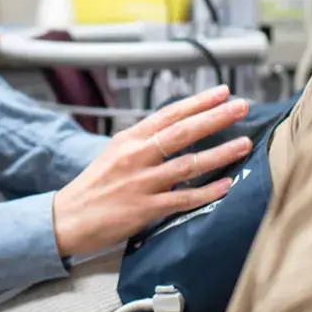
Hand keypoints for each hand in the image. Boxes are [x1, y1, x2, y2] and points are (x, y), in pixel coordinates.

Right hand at [52, 85, 250, 256]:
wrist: (67, 218)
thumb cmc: (94, 186)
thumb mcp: (115, 153)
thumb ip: (144, 142)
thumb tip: (177, 131)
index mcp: (129, 138)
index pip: (169, 114)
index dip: (198, 102)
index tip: (222, 92)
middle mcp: (136, 156)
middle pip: (183, 132)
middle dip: (215, 117)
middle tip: (242, 107)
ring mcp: (141, 182)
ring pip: (188, 164)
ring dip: (220, 153)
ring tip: (243, 144)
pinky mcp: (144, 208)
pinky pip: (182, 198)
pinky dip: (207, 192)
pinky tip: (226, 185)